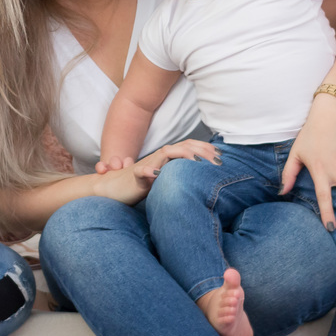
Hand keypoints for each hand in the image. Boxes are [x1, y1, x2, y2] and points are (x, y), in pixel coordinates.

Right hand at [94, 139, 220, 204]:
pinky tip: (160, 175)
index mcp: (167, 158)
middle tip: (217, 160)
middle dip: (200, 151)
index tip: (221, 156)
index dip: (205, 149)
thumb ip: (179, 176)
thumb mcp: (166, 181)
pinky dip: (151, 172)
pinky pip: (142, 172)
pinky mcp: (135, 176)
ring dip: (182, 155)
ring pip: (166, 153)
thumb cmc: (141, 186)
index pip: (189, 147)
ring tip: (197, 162)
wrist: (114, 189)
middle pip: (182, 146)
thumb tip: (202, 180)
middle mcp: (159, 158)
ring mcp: (147, 165)